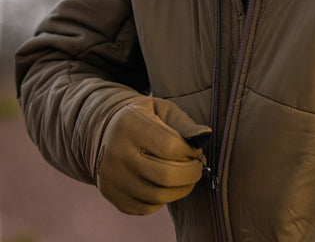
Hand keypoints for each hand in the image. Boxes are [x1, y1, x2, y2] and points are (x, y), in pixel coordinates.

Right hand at [95, 96, 210, 214]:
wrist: (107, 130)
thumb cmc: (145, 117)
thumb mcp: (163, 110)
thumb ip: (184, 123)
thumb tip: (204, 135)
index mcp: (130, 125)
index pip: (170, 147)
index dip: (190, 152)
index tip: (196, 150)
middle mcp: (116, 153)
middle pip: (166, 176)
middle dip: (191, 173)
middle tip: (198, 166)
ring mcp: (111, 177)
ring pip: (158, 195)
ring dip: (182, 189)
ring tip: (187, 176)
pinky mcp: (111, 195)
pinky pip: (146, 207)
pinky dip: (164, 199)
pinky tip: (168, 184)